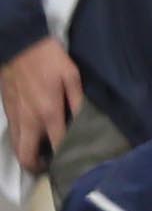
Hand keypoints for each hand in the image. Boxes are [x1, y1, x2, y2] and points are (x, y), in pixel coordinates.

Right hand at [0, 38, 72, 173]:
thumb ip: (78, 100)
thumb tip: (84, 120)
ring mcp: (14, 116)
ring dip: (26, 154)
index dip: (65, 158)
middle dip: (36, 166)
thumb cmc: (48, 58)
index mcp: (48, 112)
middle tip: (49, 166)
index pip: (57, 145)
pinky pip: (12, 133)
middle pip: (26, 155)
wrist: (18, 44)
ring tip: (41, 155)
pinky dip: (20, 141)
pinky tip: (32, 137)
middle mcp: (29, 119)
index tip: (73, 164)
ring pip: (15, 146)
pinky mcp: (7, 109)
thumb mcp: (71, 75)